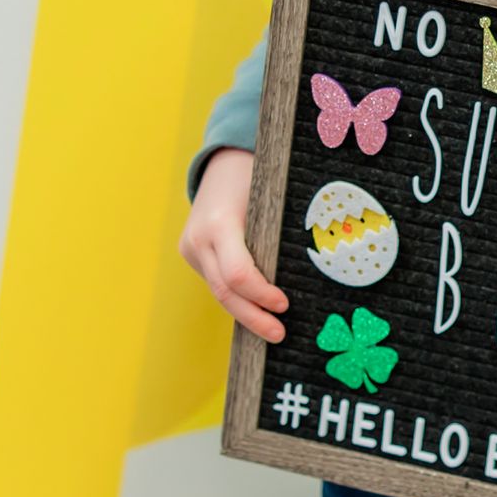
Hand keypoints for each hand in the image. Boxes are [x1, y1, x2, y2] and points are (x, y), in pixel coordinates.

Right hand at [179, 147, 287, 342]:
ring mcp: (191, 248)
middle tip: (279, 334)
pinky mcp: (192, 253)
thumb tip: (305, 273)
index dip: (261, 295)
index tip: (284, 305)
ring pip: (218, 292)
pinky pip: (216, 282)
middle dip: (253, 317)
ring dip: (245, 313)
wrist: (222, 162)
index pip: (238, 274)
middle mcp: (199, 239)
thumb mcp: (269, 198)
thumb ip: (277, 234)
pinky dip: (236, 298)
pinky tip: (255, 313)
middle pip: (225, 292)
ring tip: (270, 330)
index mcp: (220, 223)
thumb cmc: (255, 175)